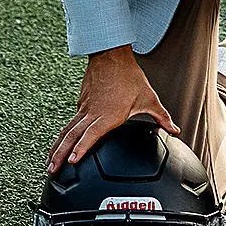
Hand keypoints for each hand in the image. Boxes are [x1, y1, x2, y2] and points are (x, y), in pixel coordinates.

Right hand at [47, 48, 182, 172]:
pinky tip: (60, 144)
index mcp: (108, 115)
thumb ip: (161, 117)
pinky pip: (71, 122)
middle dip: (59, 155)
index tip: (71, 161)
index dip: (81, 148)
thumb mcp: (149, 98)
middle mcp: (92, 113)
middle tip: (51, 170)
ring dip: (57, 147)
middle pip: (71, 136)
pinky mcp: (81, 103)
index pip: (91, 134)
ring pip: (67, 130)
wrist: (111, 54)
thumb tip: (175, 130)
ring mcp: (84, 108)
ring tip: (50, 162)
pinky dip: (63, 135)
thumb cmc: (129, 76)